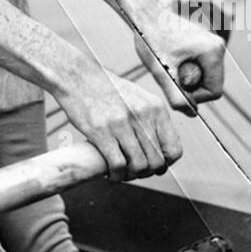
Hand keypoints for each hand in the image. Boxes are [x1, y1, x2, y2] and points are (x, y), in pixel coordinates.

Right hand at [54, 64, 182, 182]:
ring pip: (138, 166)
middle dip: (146, 173)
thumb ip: (150, 118)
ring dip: (130, 176)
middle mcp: (143, 115)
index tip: (153, 165)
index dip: (165, 164)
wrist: (77, 75)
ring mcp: (122, 123)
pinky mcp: (101, 131)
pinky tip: (110, 174)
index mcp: (155, 108)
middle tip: (133, 171)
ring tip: (121, 173)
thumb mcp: (137, 96)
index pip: (174, 149)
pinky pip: (117, 165)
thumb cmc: (105, 87)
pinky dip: (116, 175)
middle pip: (156, 162)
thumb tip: (157, 144)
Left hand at [133, 1, 227, 109]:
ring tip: (167, 65)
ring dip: (187, 77)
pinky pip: (200, 65)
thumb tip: (192, 114)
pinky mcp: (202, 40)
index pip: (214, 92)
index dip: (195, 97)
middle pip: (211, 83)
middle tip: (168, 76)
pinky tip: (169, 59)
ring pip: (204, 74)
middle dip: (190, 86)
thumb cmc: (150, 37)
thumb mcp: (161, 70)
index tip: (175, 88)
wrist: (142, 10)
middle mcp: (217, 46)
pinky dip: (186, 68)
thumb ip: (176, 96)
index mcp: (213, 52)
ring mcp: (211, 42)